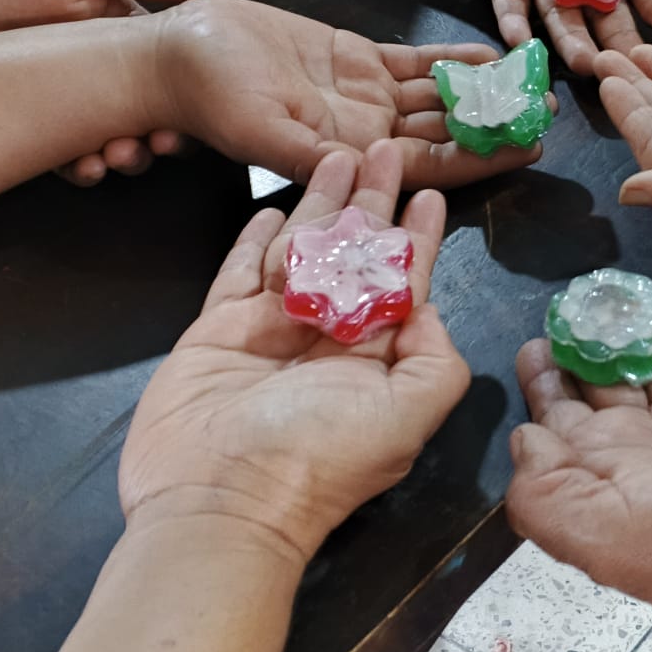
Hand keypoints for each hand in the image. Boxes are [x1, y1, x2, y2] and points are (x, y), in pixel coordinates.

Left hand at [0, 0, 205, 187]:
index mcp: (125, 34)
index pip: (173, 69)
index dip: (190, 91)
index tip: (198, 106)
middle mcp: (108, 74)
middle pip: (155, 113)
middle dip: (164, 135)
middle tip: (160, 142)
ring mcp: (78, 105)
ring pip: (120, 141)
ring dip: (129, 156)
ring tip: (119, 156)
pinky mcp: (43, 131)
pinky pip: (73, 159)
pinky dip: (86, 170)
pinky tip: (87, 167)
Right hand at [121, 145, 468, 562]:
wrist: (219, 502)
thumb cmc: (320, 460)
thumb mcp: (406, 417)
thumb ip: (435, 363)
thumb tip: (429, 310)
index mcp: (375, 359)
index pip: (403, 284)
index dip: (418, 239)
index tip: (429, 195)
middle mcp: (326, 341)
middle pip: (354, 256)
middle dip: (370, 204)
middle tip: (379, 149)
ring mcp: (270, 333)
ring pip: (301, 254)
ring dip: (319, 206)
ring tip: (333, 158)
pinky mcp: (217, 332)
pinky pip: (239, 273)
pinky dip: (255, 239)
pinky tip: (273, 208)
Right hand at [151, 0, 549, 188]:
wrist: (177, 53)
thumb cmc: (210, 98)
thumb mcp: (261, 132)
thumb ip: (312, 156)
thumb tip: (361, 172)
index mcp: (351, 160)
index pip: (429, 167)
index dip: (478, 158)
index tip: (527, 146)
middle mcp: (366, 135)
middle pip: (445, 134)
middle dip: (495, 124)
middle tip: (548, 109)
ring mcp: (365, 98)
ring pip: (438, 98)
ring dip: (484, 91)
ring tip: (533, 80)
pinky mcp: (357, 62)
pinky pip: (417, 64)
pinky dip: (453, 60)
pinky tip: (491, 55)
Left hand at [508, 330, 651, 641]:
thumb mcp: (597, 525)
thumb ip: (544, 486)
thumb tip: (524, 439)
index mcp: (598, 472)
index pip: (557, 419)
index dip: (543, 381)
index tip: (535, 338)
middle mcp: (640, 450)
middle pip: (600, 390)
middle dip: (584, 350)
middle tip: (576, 305)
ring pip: (651, 374)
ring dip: (633, 341)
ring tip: (620, 301)